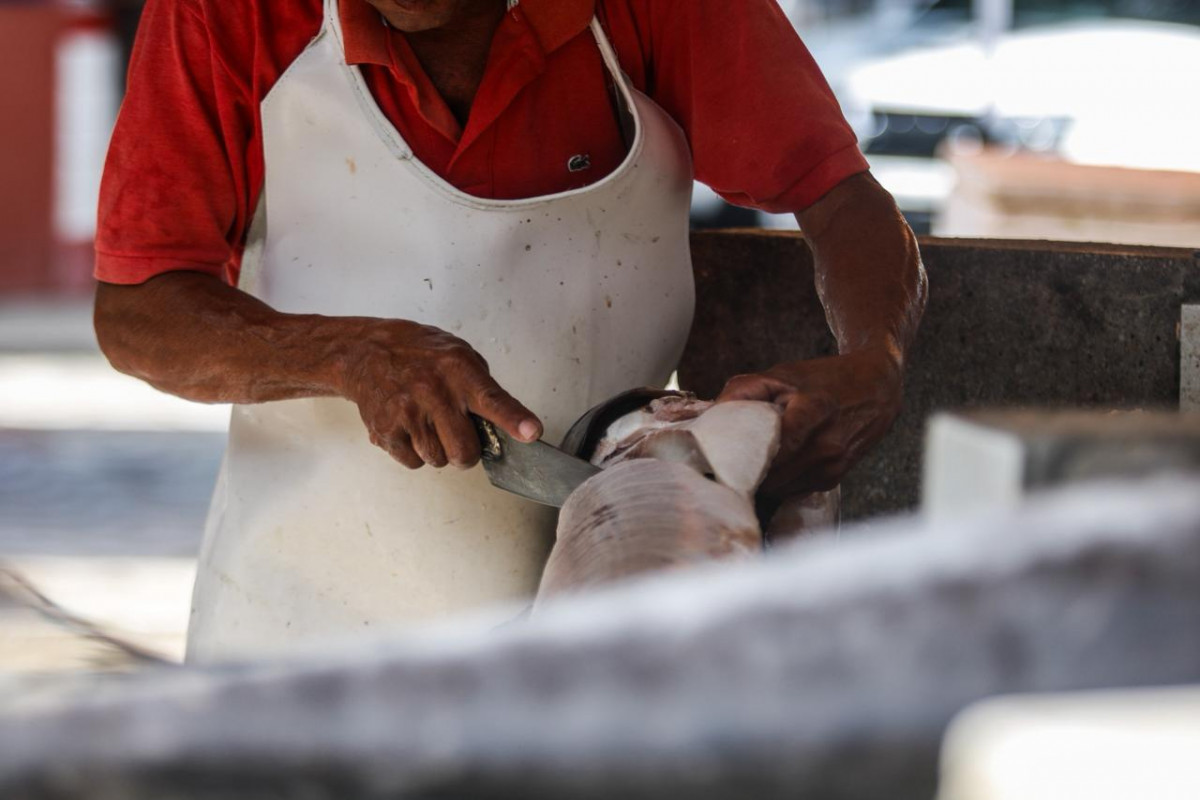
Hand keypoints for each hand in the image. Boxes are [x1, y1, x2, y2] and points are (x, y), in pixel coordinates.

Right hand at [337, 320, 540, 468]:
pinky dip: (415, 452)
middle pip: (465, 451)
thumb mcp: (459, 354)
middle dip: (467, 452)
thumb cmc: (420, 354)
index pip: (492, 400)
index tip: (531, 432)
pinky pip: (414, 463)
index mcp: (459, 371)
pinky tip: (408, 426)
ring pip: (439, 460)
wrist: (366, 353)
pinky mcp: (386, 431)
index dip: (514, 419)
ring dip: (439, 450)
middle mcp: (434, 392)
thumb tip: (507, 424)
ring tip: (427, 422)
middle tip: (458, 434)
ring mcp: (408, 414)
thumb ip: (482, 387)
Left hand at [716, 349, 903, 497]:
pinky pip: (793, 489)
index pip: (775, 446)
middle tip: (718, 466)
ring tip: (741, 466)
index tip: (717, 459)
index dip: (743, 457)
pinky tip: (769, 467)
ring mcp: (833, 465)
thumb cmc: (824, 379)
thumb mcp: (783, 374)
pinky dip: (777, 482)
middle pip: (772, 474)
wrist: (877, 388)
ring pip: (780, 488)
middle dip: (744, 472)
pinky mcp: (834, 478)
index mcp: (814, 411)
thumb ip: (743, 391)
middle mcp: (827, 444)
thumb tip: (710, 417)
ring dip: (759, 481)